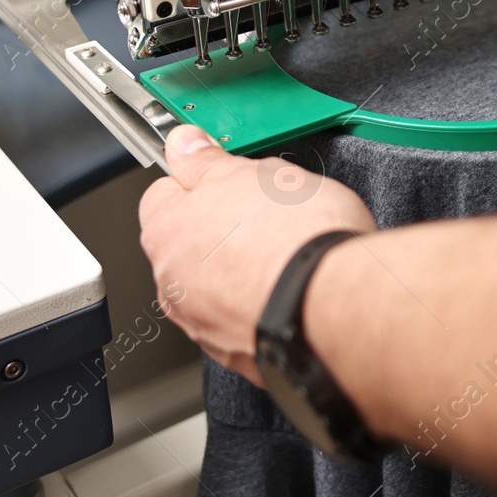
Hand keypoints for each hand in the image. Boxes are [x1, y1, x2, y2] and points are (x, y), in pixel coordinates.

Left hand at [138, 126, 376, 383]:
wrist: (332, 304)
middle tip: (265, 214)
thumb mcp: (257, 172)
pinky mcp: (235, 352)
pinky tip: (288, 287)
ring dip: (239, 269)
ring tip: (284, 253)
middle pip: (188, 242)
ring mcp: (201, 323)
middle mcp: (173, 284)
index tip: (226, 177)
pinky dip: (258, 304)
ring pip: (213, 284)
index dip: (201, 180)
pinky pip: (240, 318)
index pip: (163, 193)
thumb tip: (185, 145)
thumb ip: (209, 161)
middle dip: (220, 228)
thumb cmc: (295, 240)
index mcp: (167, 231)